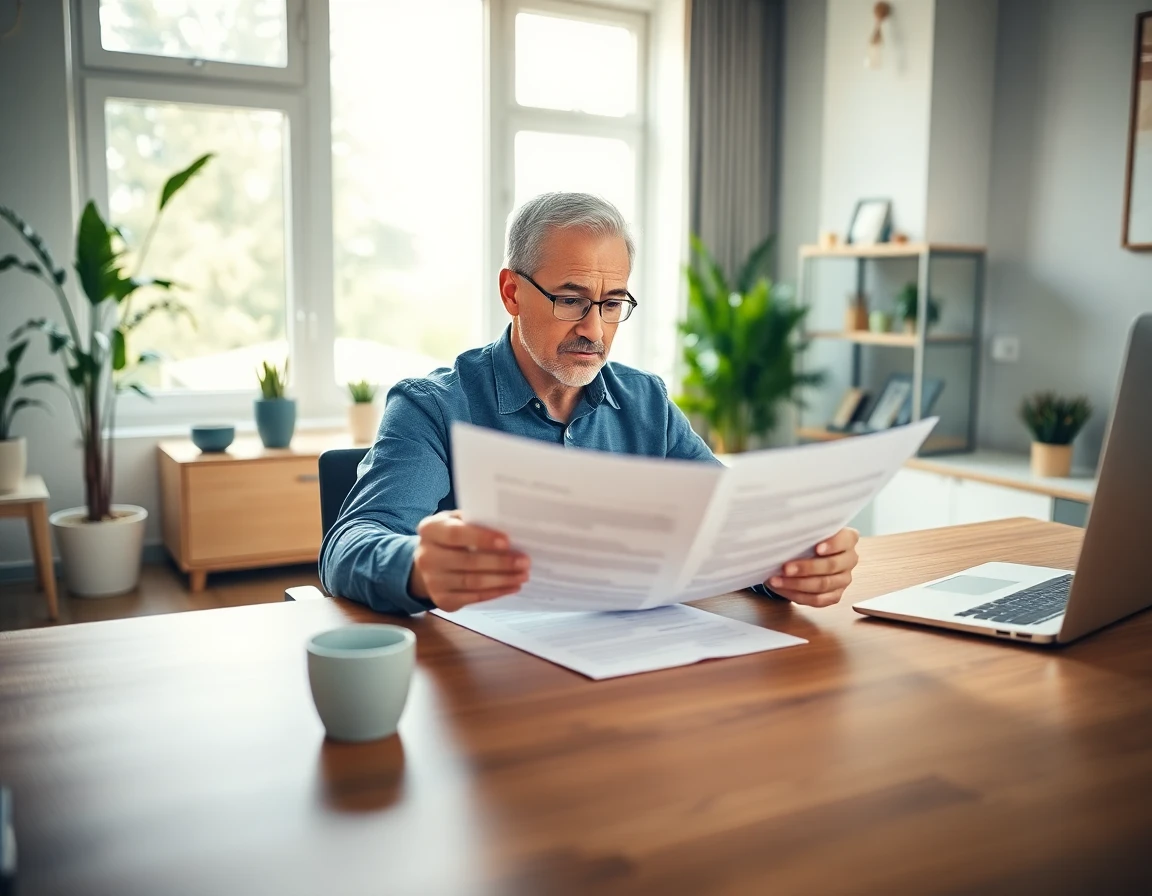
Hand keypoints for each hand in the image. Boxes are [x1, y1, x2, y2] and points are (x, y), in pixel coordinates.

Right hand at [408, 510, 529, 611]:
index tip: (507, 541)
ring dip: (502, 579)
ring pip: (473, 582)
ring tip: (523, 575)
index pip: (456, 534)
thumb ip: (475, 521)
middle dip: (500, 562)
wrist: (429, 562)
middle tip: (525, 561)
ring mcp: (433, 581)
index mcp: (430, 530)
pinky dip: (495, 592)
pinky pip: (473, 598)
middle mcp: (426, 557)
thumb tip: (508, 525)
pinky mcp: (442, 600)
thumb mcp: (456, 521)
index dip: (482, 538)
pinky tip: (512, 586)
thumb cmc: (451, 536)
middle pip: (467, 561)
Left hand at [765, 527, 859, 607]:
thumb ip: (804, 529)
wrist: (807, 554)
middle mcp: (850, 559)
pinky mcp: (835, 595)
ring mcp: (844, 579)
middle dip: (806, 568)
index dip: (832, 545)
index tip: (817, 548)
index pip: (845, 540)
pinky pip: (818, 600)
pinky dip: (798, 595)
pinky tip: (783, 589)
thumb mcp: (807, 530)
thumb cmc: (807, 539)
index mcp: (848, 539)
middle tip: (786, 568)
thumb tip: (786, 531)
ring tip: (777, 581)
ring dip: (797, 584)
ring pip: (823, 585)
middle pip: (831, 566)